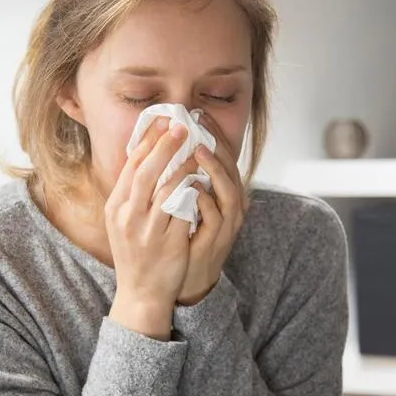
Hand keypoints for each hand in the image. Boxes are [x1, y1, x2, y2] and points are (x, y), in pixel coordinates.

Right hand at [106, 117, 201, 338]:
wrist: (140, 293)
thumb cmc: (135, 253)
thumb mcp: (123, 221)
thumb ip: (133, 193)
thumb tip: (147, 156)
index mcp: (116, 207)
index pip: (131, 166)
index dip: (147, 141)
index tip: (162, 121)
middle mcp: (127, 216)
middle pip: (146, 173)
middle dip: (165, 146)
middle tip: (182, 127)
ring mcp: (147, 231)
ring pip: (166, 190)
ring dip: (183, 166)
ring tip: (197, 151)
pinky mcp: (168, 243)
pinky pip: (182, 211)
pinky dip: (192, 192)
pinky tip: (202, 180)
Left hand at [177, 140, 249, 306]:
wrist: (181, 281)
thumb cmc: (180, 239)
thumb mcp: (182, 203)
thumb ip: (180, 178)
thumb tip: (164, 147)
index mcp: (221, 194)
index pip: (222, 157)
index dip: (212, 135)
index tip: (197, 114)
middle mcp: (230, 207)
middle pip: (231, 169)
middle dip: (217, 145)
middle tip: (199, 124)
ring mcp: (225, 225)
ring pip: (229, 192)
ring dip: (214, 171)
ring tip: (198, 151)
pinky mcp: (216, 242)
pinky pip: (215, 218)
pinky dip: (204, 201)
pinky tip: (191, 187)